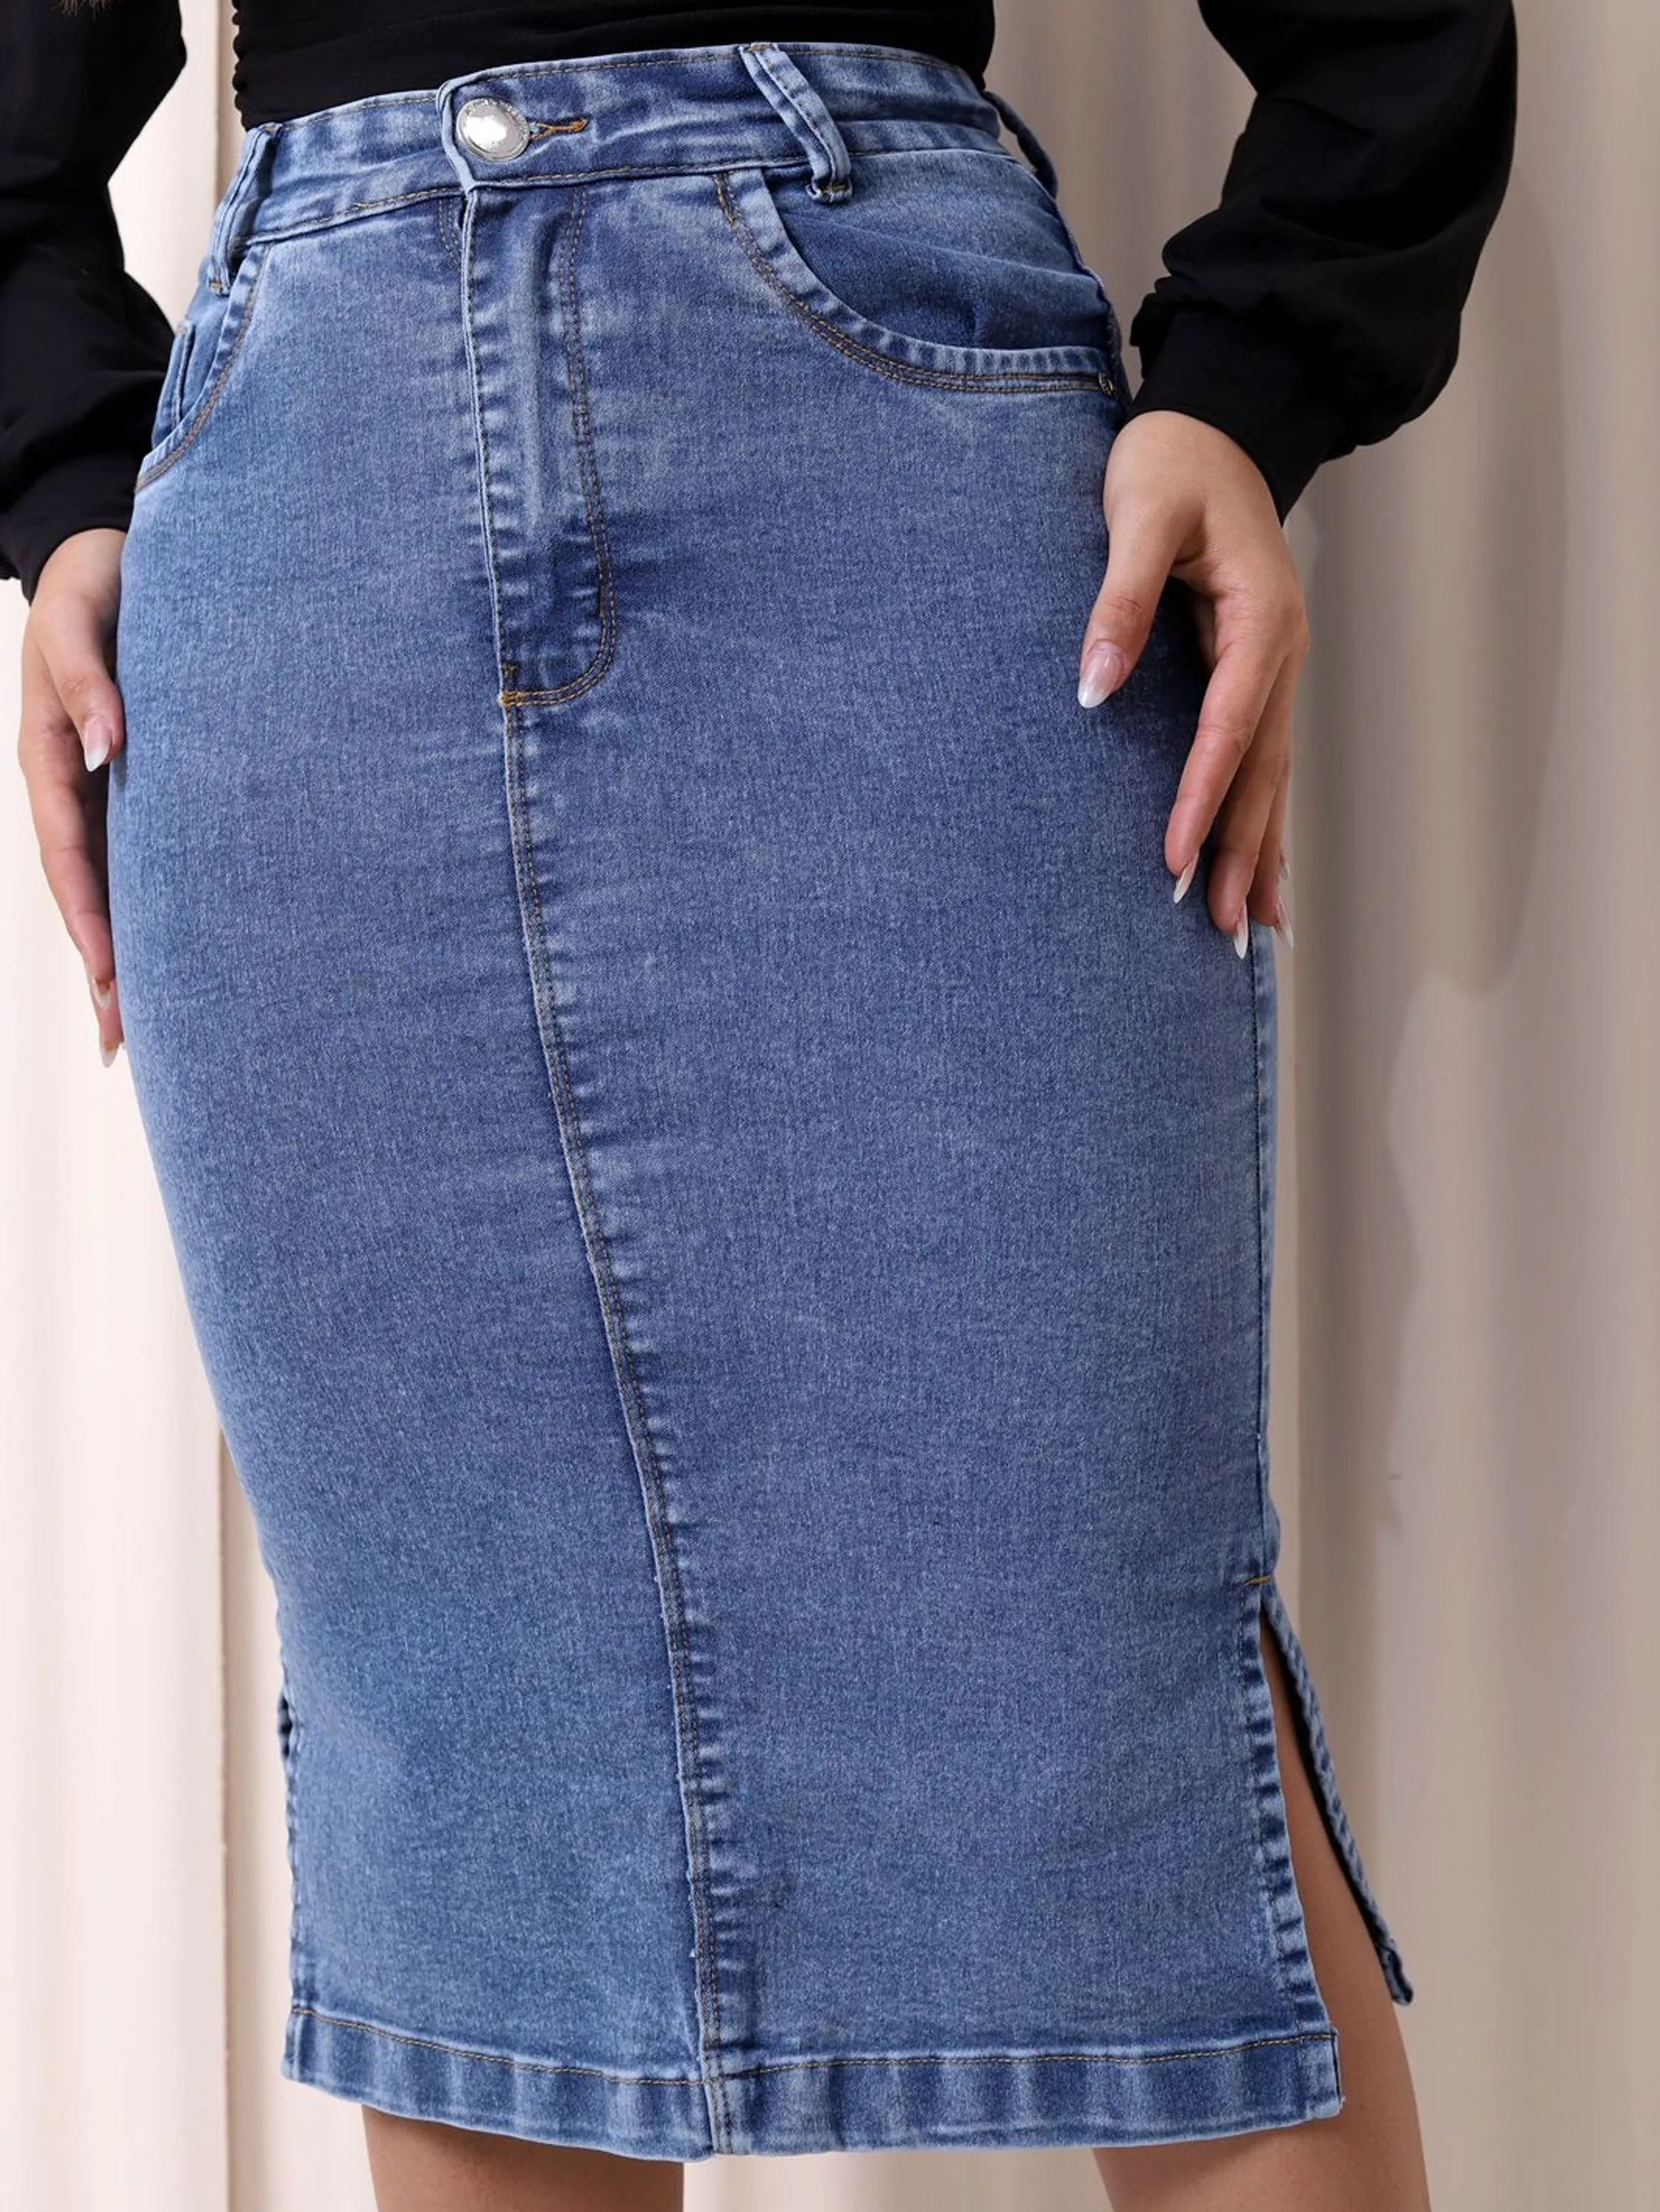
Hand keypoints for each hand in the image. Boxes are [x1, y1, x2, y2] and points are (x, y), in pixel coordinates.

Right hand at [16, 526, 129, 1061]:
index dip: (89, 920)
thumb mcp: (80, 619)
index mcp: (50, 757)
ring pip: (118, 884)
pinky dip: (157, 906)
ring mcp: (104, 790)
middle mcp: (76, 785)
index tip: (111, 978)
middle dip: (106, 967)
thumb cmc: (95, 582)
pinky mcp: (137, 783)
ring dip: (130, 952)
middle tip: (126, 1042)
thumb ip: (90, 679)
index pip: (69, 857)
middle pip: (89, 892)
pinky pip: (146, 855)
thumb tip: (106, 745)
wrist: (106, 553)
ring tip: (151, 1028)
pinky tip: (183, 953)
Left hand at [1077, 409, 1303, 955]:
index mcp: (1261, 618)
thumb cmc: (1171, 464)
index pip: (1230, 726)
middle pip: (1264, 770)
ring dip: (1260, 851)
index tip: (1172, 858)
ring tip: (1253, 929)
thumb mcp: (1139, 517)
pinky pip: (1263, 758)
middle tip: (1225, 929)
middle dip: (1242, 852)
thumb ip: (1118, 601)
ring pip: (1272, 775)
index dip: (1200, 795)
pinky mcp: (1256, 672)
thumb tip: (1091, 690)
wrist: (1214, 425)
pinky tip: (1256, 868)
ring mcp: (1276, 667)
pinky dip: (1260, 817)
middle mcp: (1282, 653)